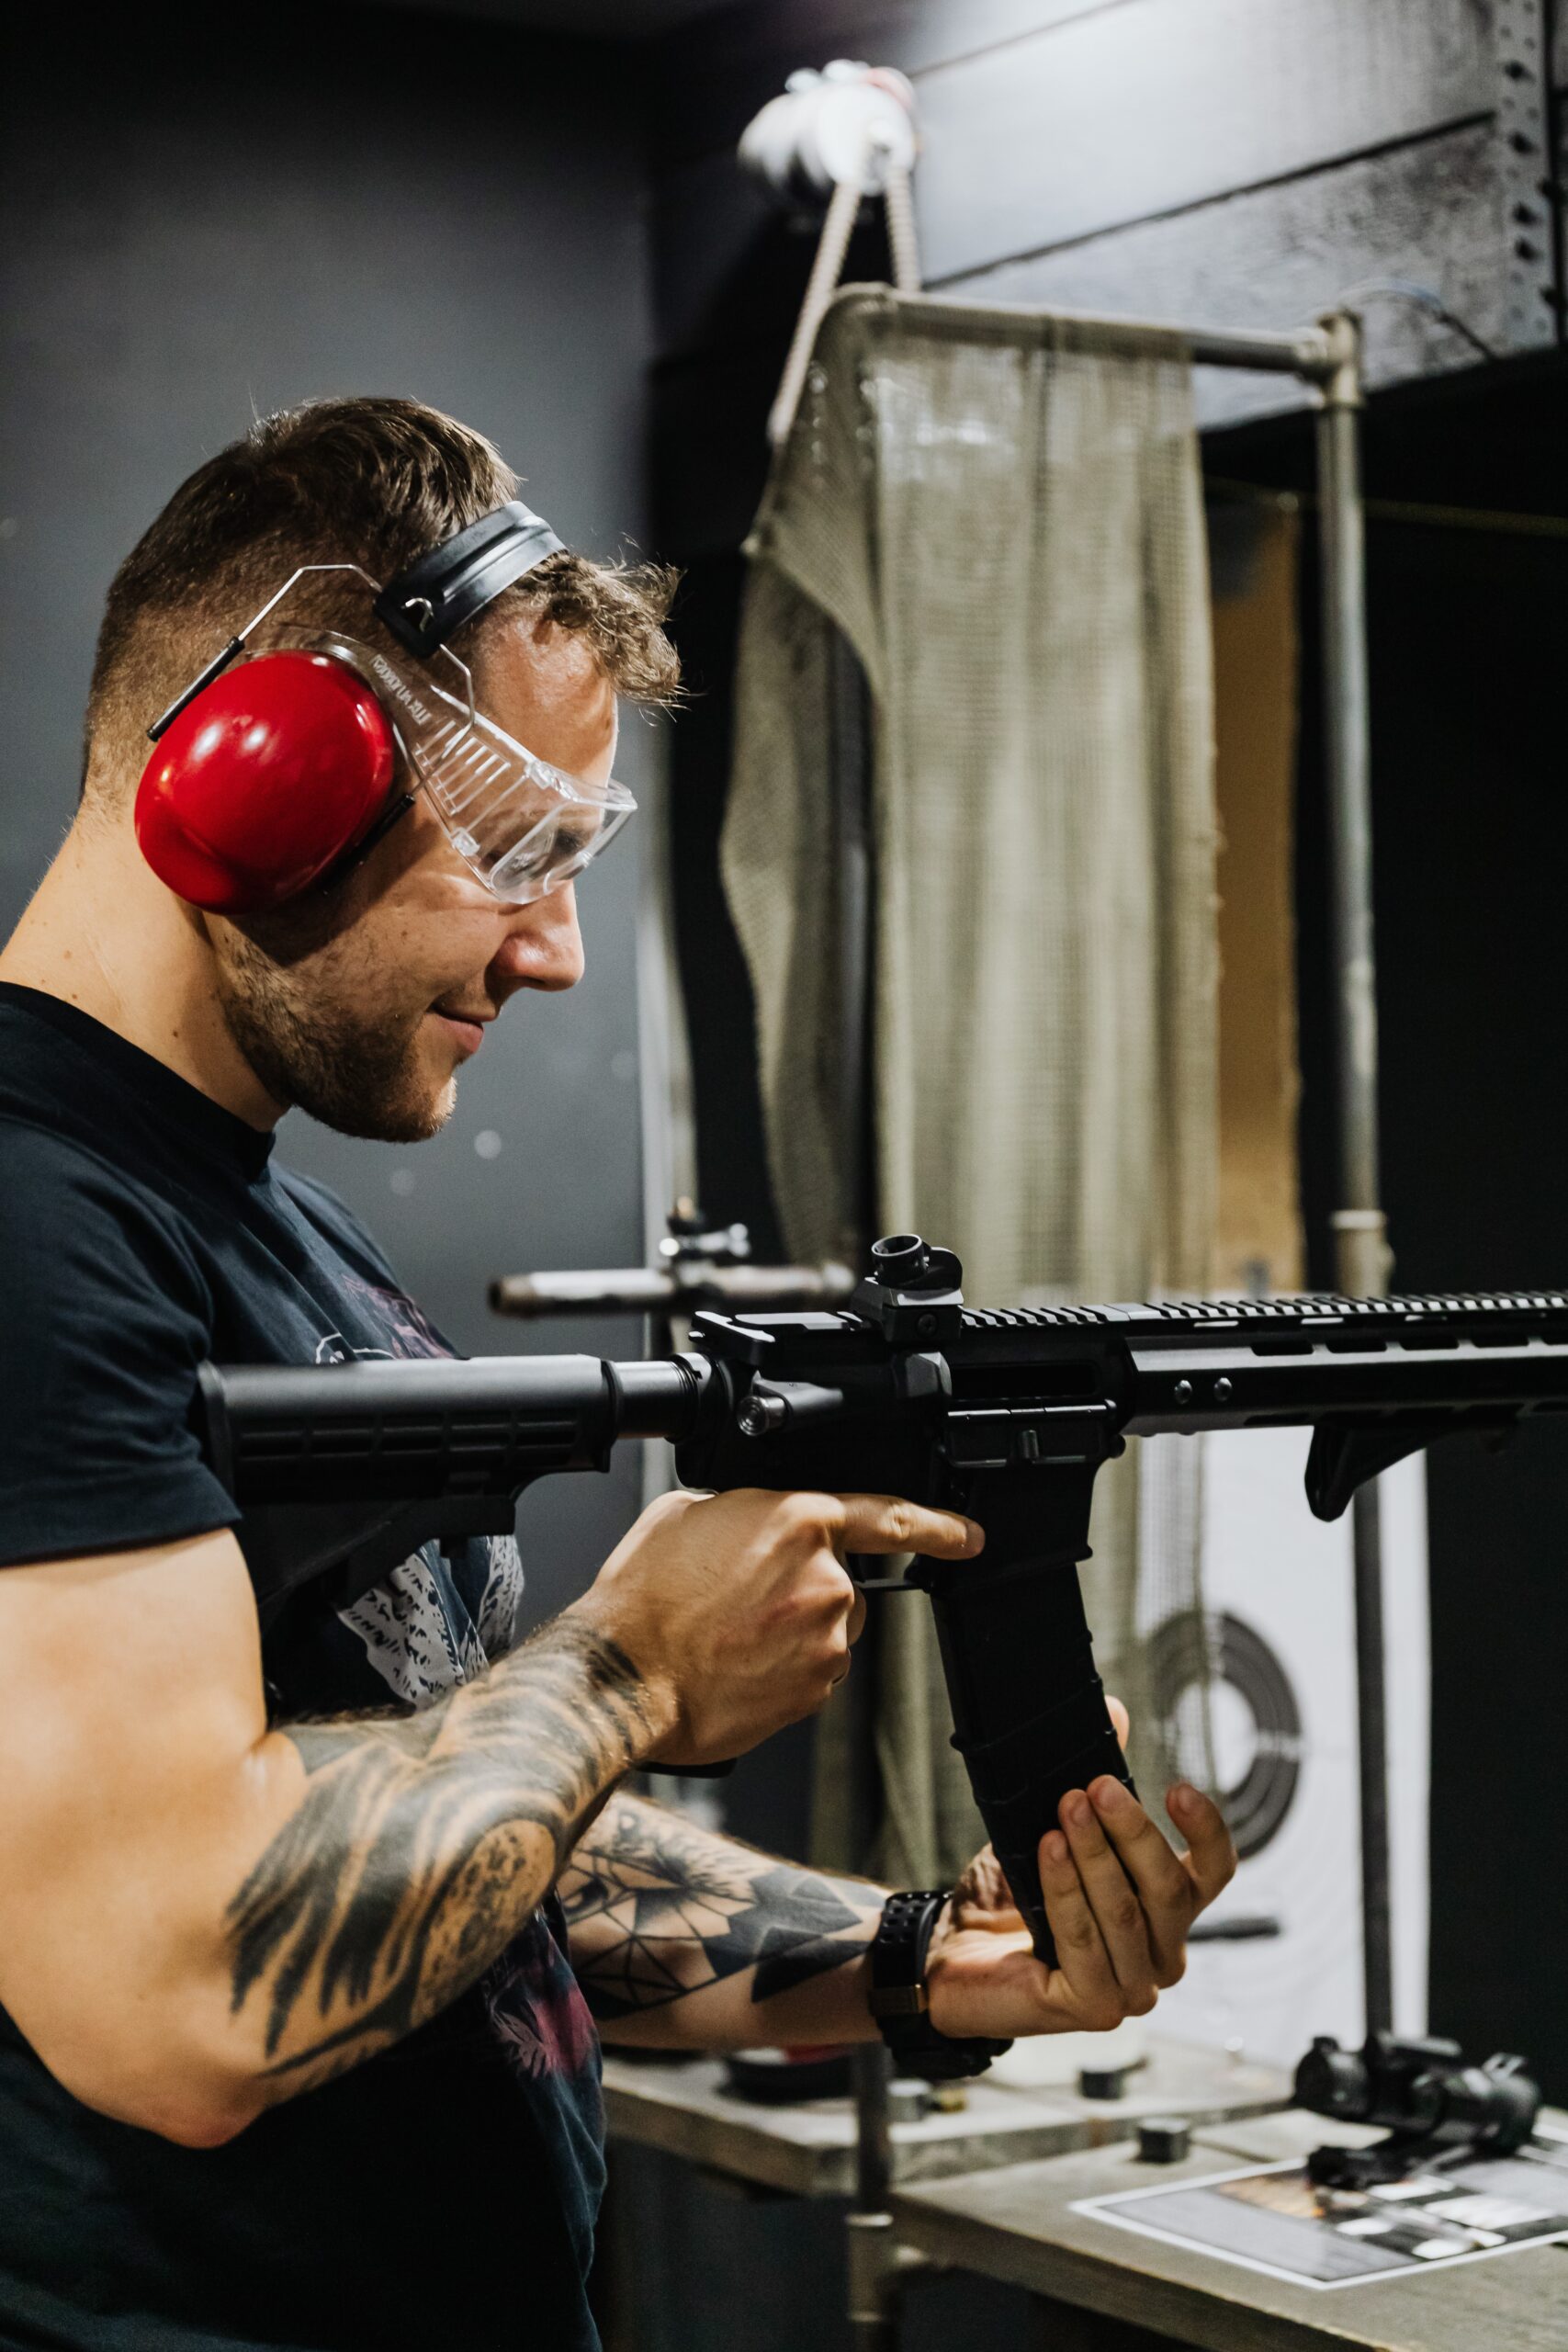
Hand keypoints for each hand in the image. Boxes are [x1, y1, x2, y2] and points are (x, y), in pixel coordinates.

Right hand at [574, 1487, 981, 1769]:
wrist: (623, 1678)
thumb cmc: (643, 1598)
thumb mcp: (686, 1513)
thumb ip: (745, 1509)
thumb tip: (755, 1524)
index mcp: (798, 1522)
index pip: (890, 1517)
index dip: (939, 1526)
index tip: (969, 1536)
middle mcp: (825, 1581)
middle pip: (843, 1583)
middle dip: (802, 1591)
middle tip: (740, 1603)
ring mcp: (826, 1641)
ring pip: (829, 1631)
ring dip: (792, 1633)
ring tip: (728, 1637)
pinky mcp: (815, 1692)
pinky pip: (812, 1673)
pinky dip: (782, 1671)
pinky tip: (735, 1667)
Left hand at [925, 1705, 1235, 2039]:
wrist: (954, 1950)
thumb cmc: (1013, 1894)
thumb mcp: (1055, 1828)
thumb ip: (1092, 1782)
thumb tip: (1114, 1712)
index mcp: (1167, 1911)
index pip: (1214, 1872)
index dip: (1207, 1830)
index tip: (1177, 1787)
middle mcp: (1163, 1954)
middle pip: (1169, 1889)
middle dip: (1133, 1832)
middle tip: (1095, 1787)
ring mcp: (1133, 1989)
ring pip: (1127, 1914)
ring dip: (1095, 1857)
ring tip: (1066, 1810)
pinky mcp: (1093, 2008)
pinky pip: (1084, 1944)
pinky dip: (1065, 1892)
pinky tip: (1048, 1852)